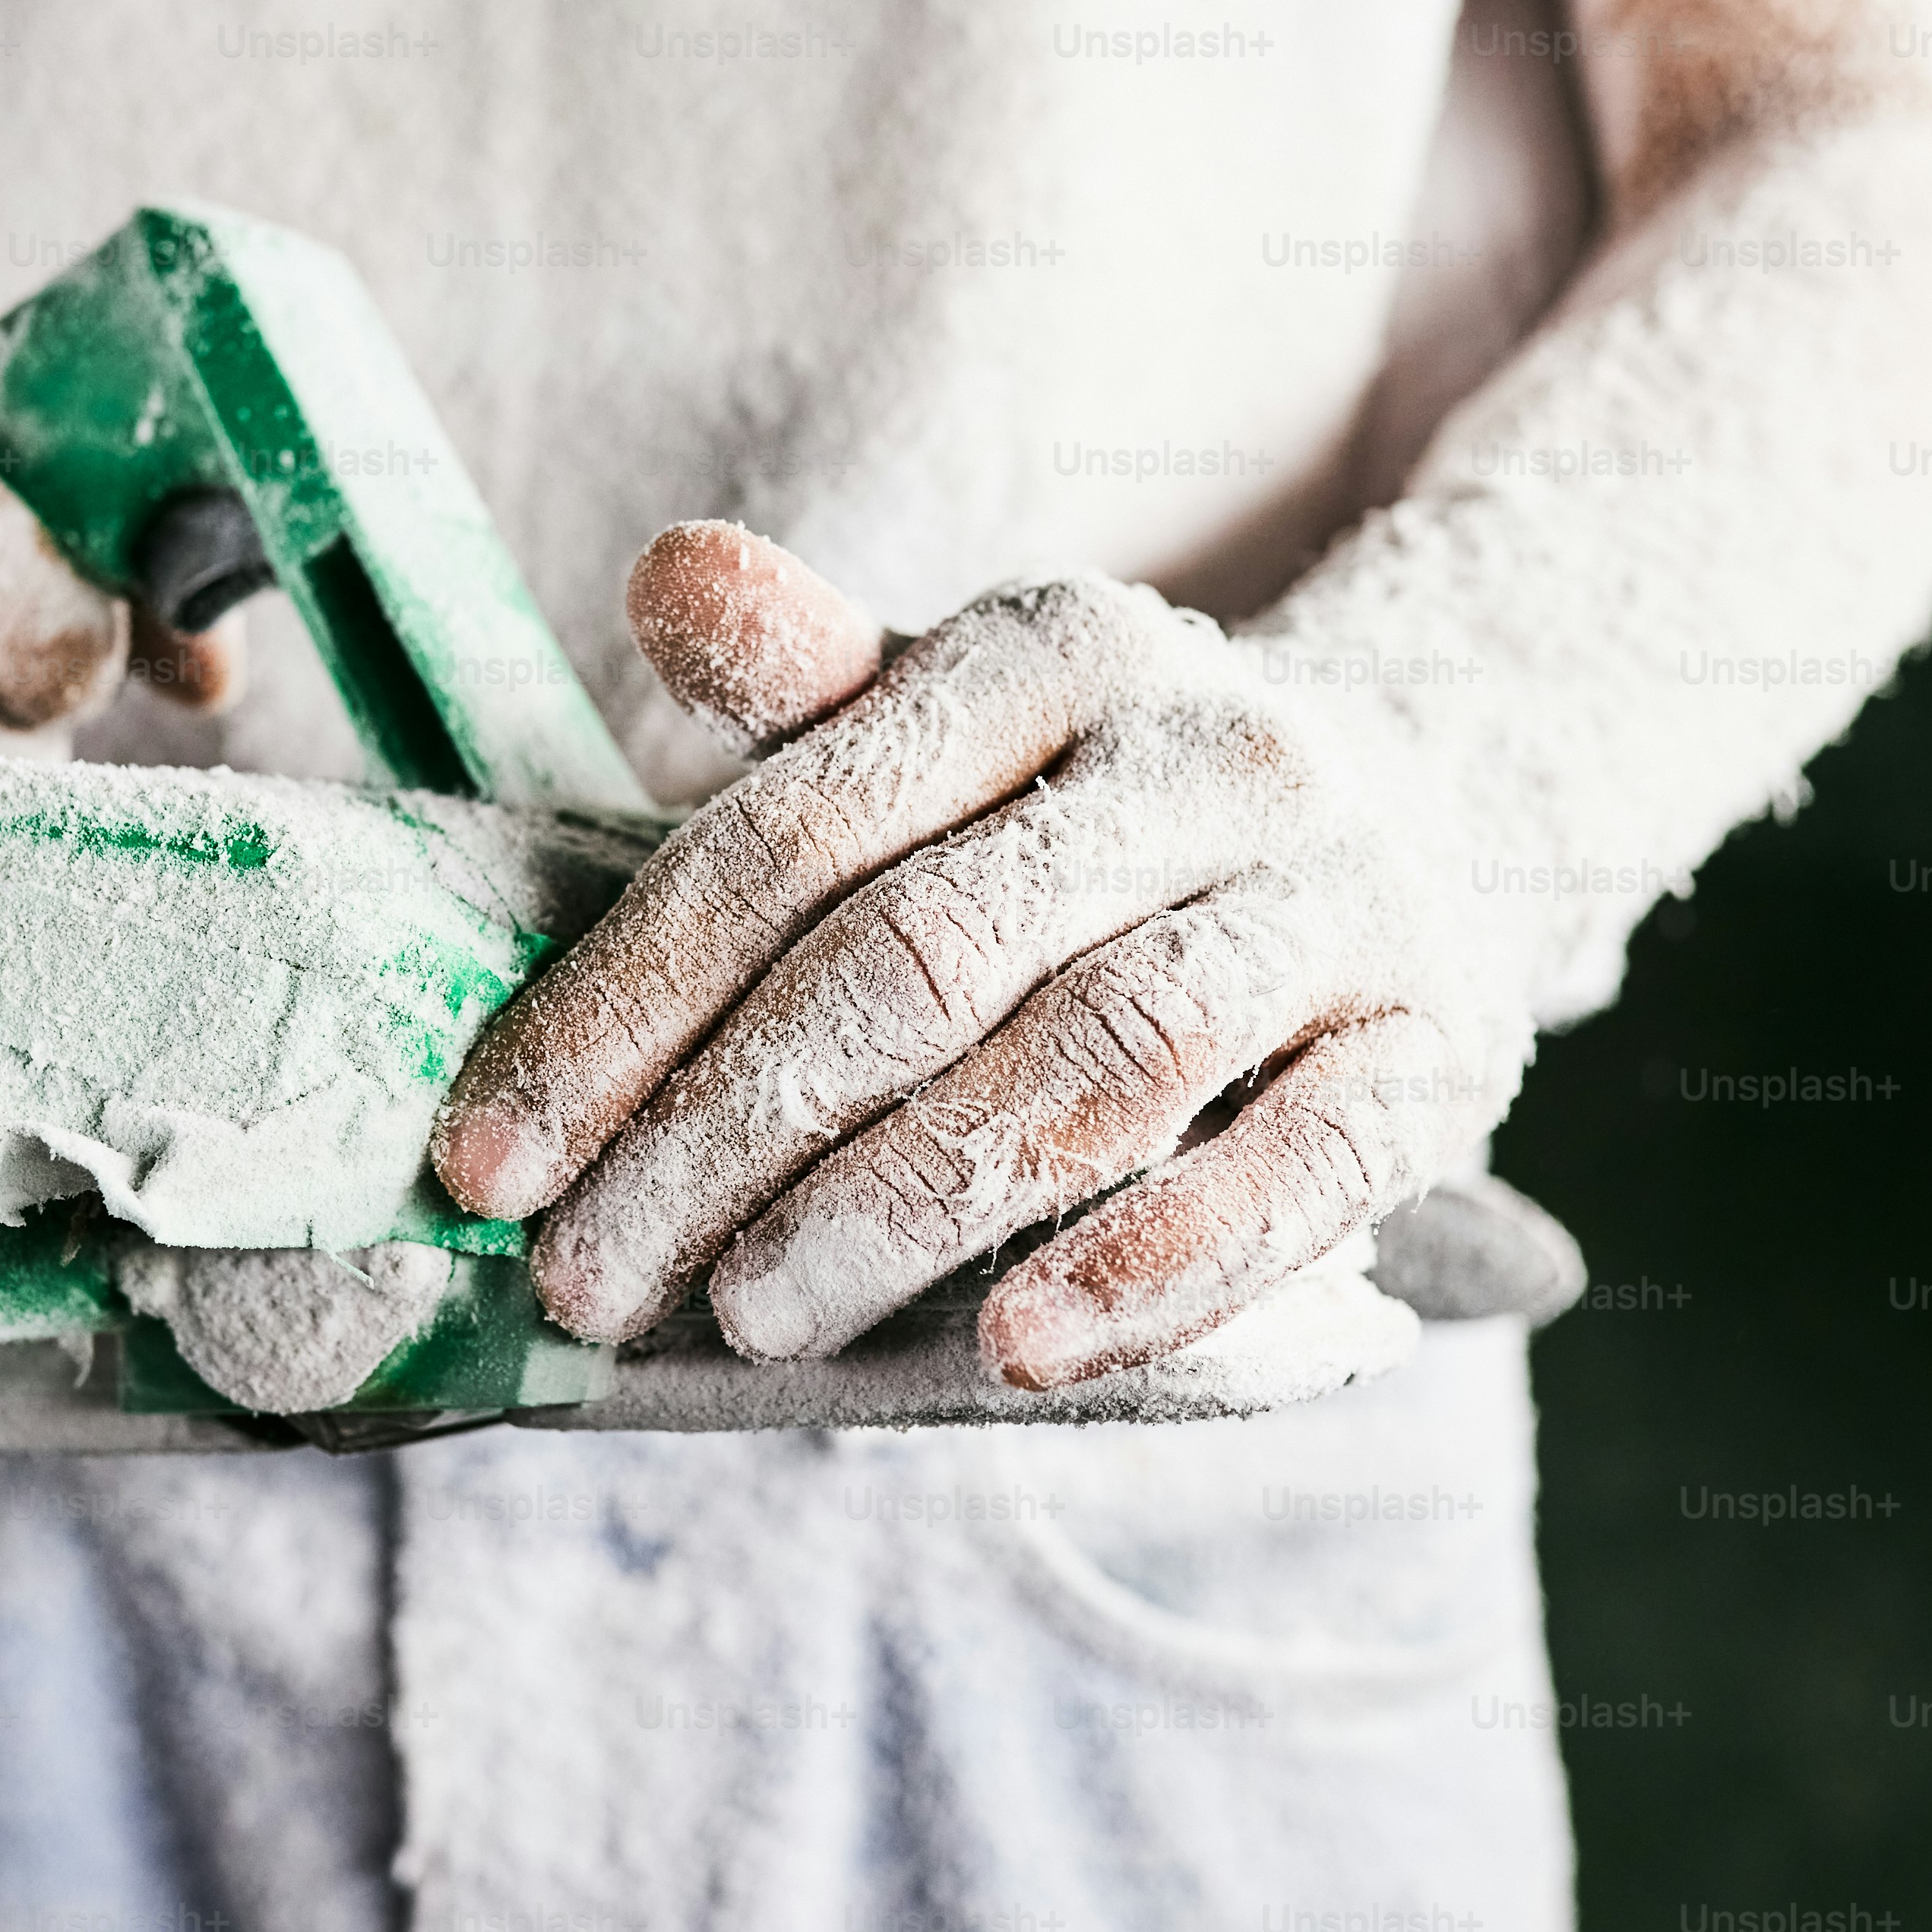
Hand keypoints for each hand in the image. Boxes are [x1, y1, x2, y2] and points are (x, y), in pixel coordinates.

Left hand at [433, 523, 1531, 1388]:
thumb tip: (667, 579)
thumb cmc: (1106, 798)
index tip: (490, 1164)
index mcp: (1047, 651)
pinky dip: (1158, 1266)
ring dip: (905, 1206)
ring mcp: (1340, 895)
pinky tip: (1021, 1352)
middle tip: (593, 1283)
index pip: (792, 835)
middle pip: (923, 956)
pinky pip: (1302, 1171)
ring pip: (1098, 1058)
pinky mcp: (1441, 1044)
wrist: (1433, 797)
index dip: (625, 1004)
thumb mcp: (960, 713)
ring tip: (757, 1323)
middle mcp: (1206, 751)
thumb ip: (810, 686)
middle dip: (727, 1137)